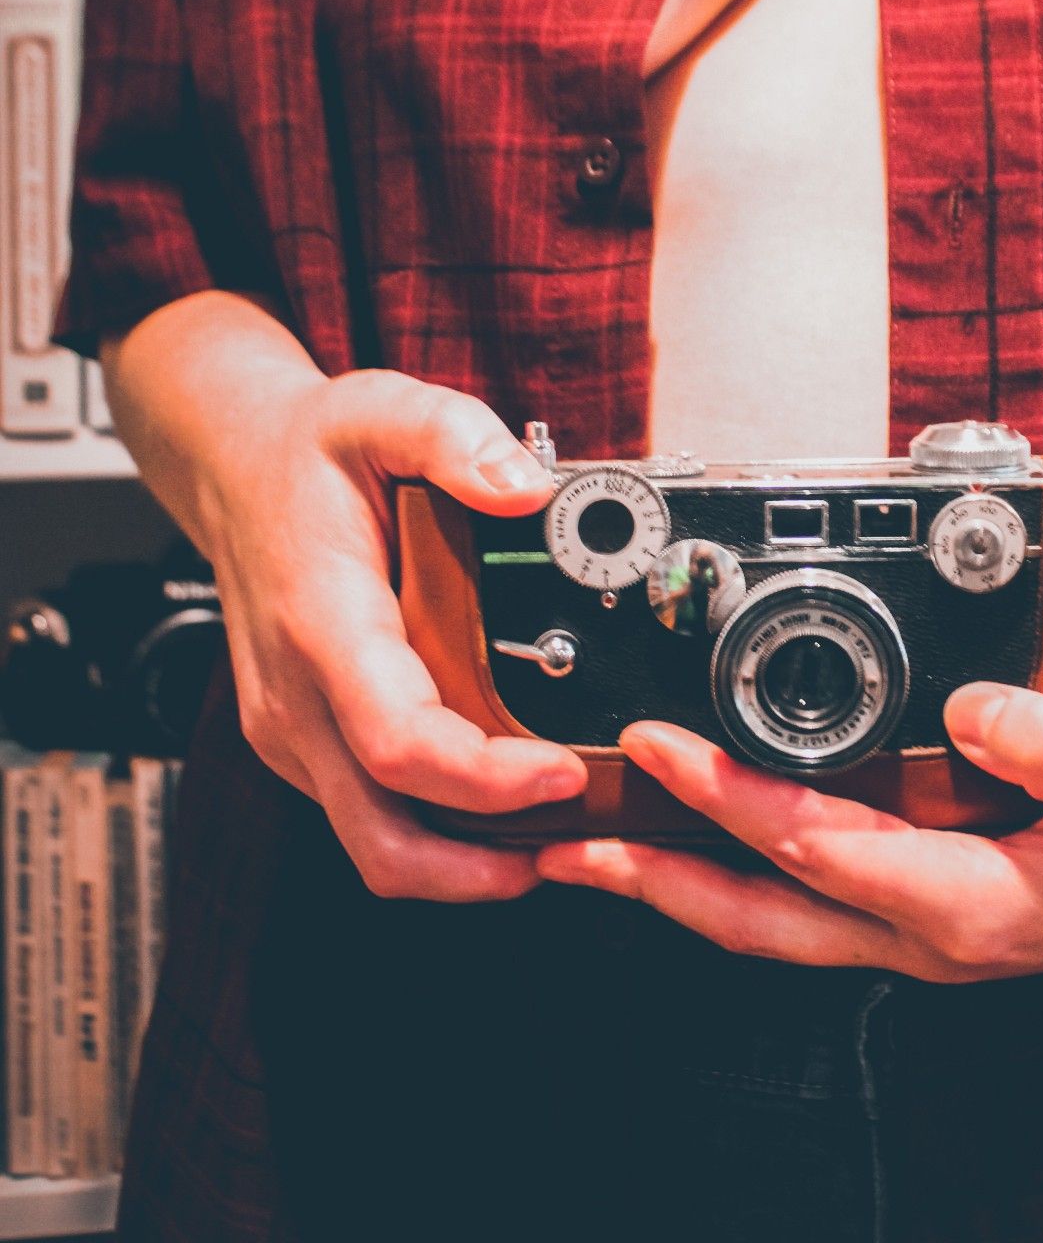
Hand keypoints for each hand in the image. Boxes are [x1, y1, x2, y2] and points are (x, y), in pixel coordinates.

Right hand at [197, 367, 586, 901]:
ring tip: (554, 839)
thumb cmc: (308, 451)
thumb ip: (455, 437)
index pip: (400, 741)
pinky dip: (436, 832)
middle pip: (382, 834)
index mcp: (322, 623)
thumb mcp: (381, 410)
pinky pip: (367, 814)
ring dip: (461, 864)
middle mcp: (295, 696)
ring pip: (372, 841)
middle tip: (574, 840)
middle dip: (478, 865)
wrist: (235, 470)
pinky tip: (502, 806)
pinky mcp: (302, 742)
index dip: (486, 778)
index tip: (563, 771)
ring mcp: (292, 729)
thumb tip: (526, 487)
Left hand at [534, 686, 1042, 979]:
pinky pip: (820, 897)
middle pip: (771, 917)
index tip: (656, 746)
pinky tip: (714, 834)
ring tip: (596, 853)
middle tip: (564, 840)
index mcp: (988, 902)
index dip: (732, 803)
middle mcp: (945, 931)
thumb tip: (972, 711)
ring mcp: (938, 926)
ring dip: (686, 888)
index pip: (827, 854)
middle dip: (661, 879)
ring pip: (784, 921)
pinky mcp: (944, 900)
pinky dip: (748, 871)